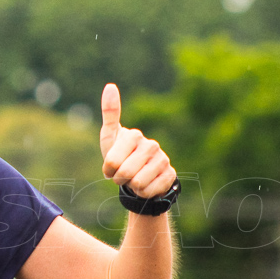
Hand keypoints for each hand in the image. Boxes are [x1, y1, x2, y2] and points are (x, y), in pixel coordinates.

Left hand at [99, 83, 175, 198]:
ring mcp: (163, 159)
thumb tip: (110, 85)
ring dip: (132, 186)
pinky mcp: (170, 175)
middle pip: (125, 173)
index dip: (108, 170)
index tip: (111, 167)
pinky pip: (150, 192)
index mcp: (134, 135)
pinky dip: (143, 193)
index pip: (112, 162)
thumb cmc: (120, 155)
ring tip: (134, 178)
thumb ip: (109, 113)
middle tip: (122, 175)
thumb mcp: (110, 137)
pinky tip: (146, 185)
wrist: (139, 175)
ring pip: (138, 184)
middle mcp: (151, 145)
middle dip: (119, 179)